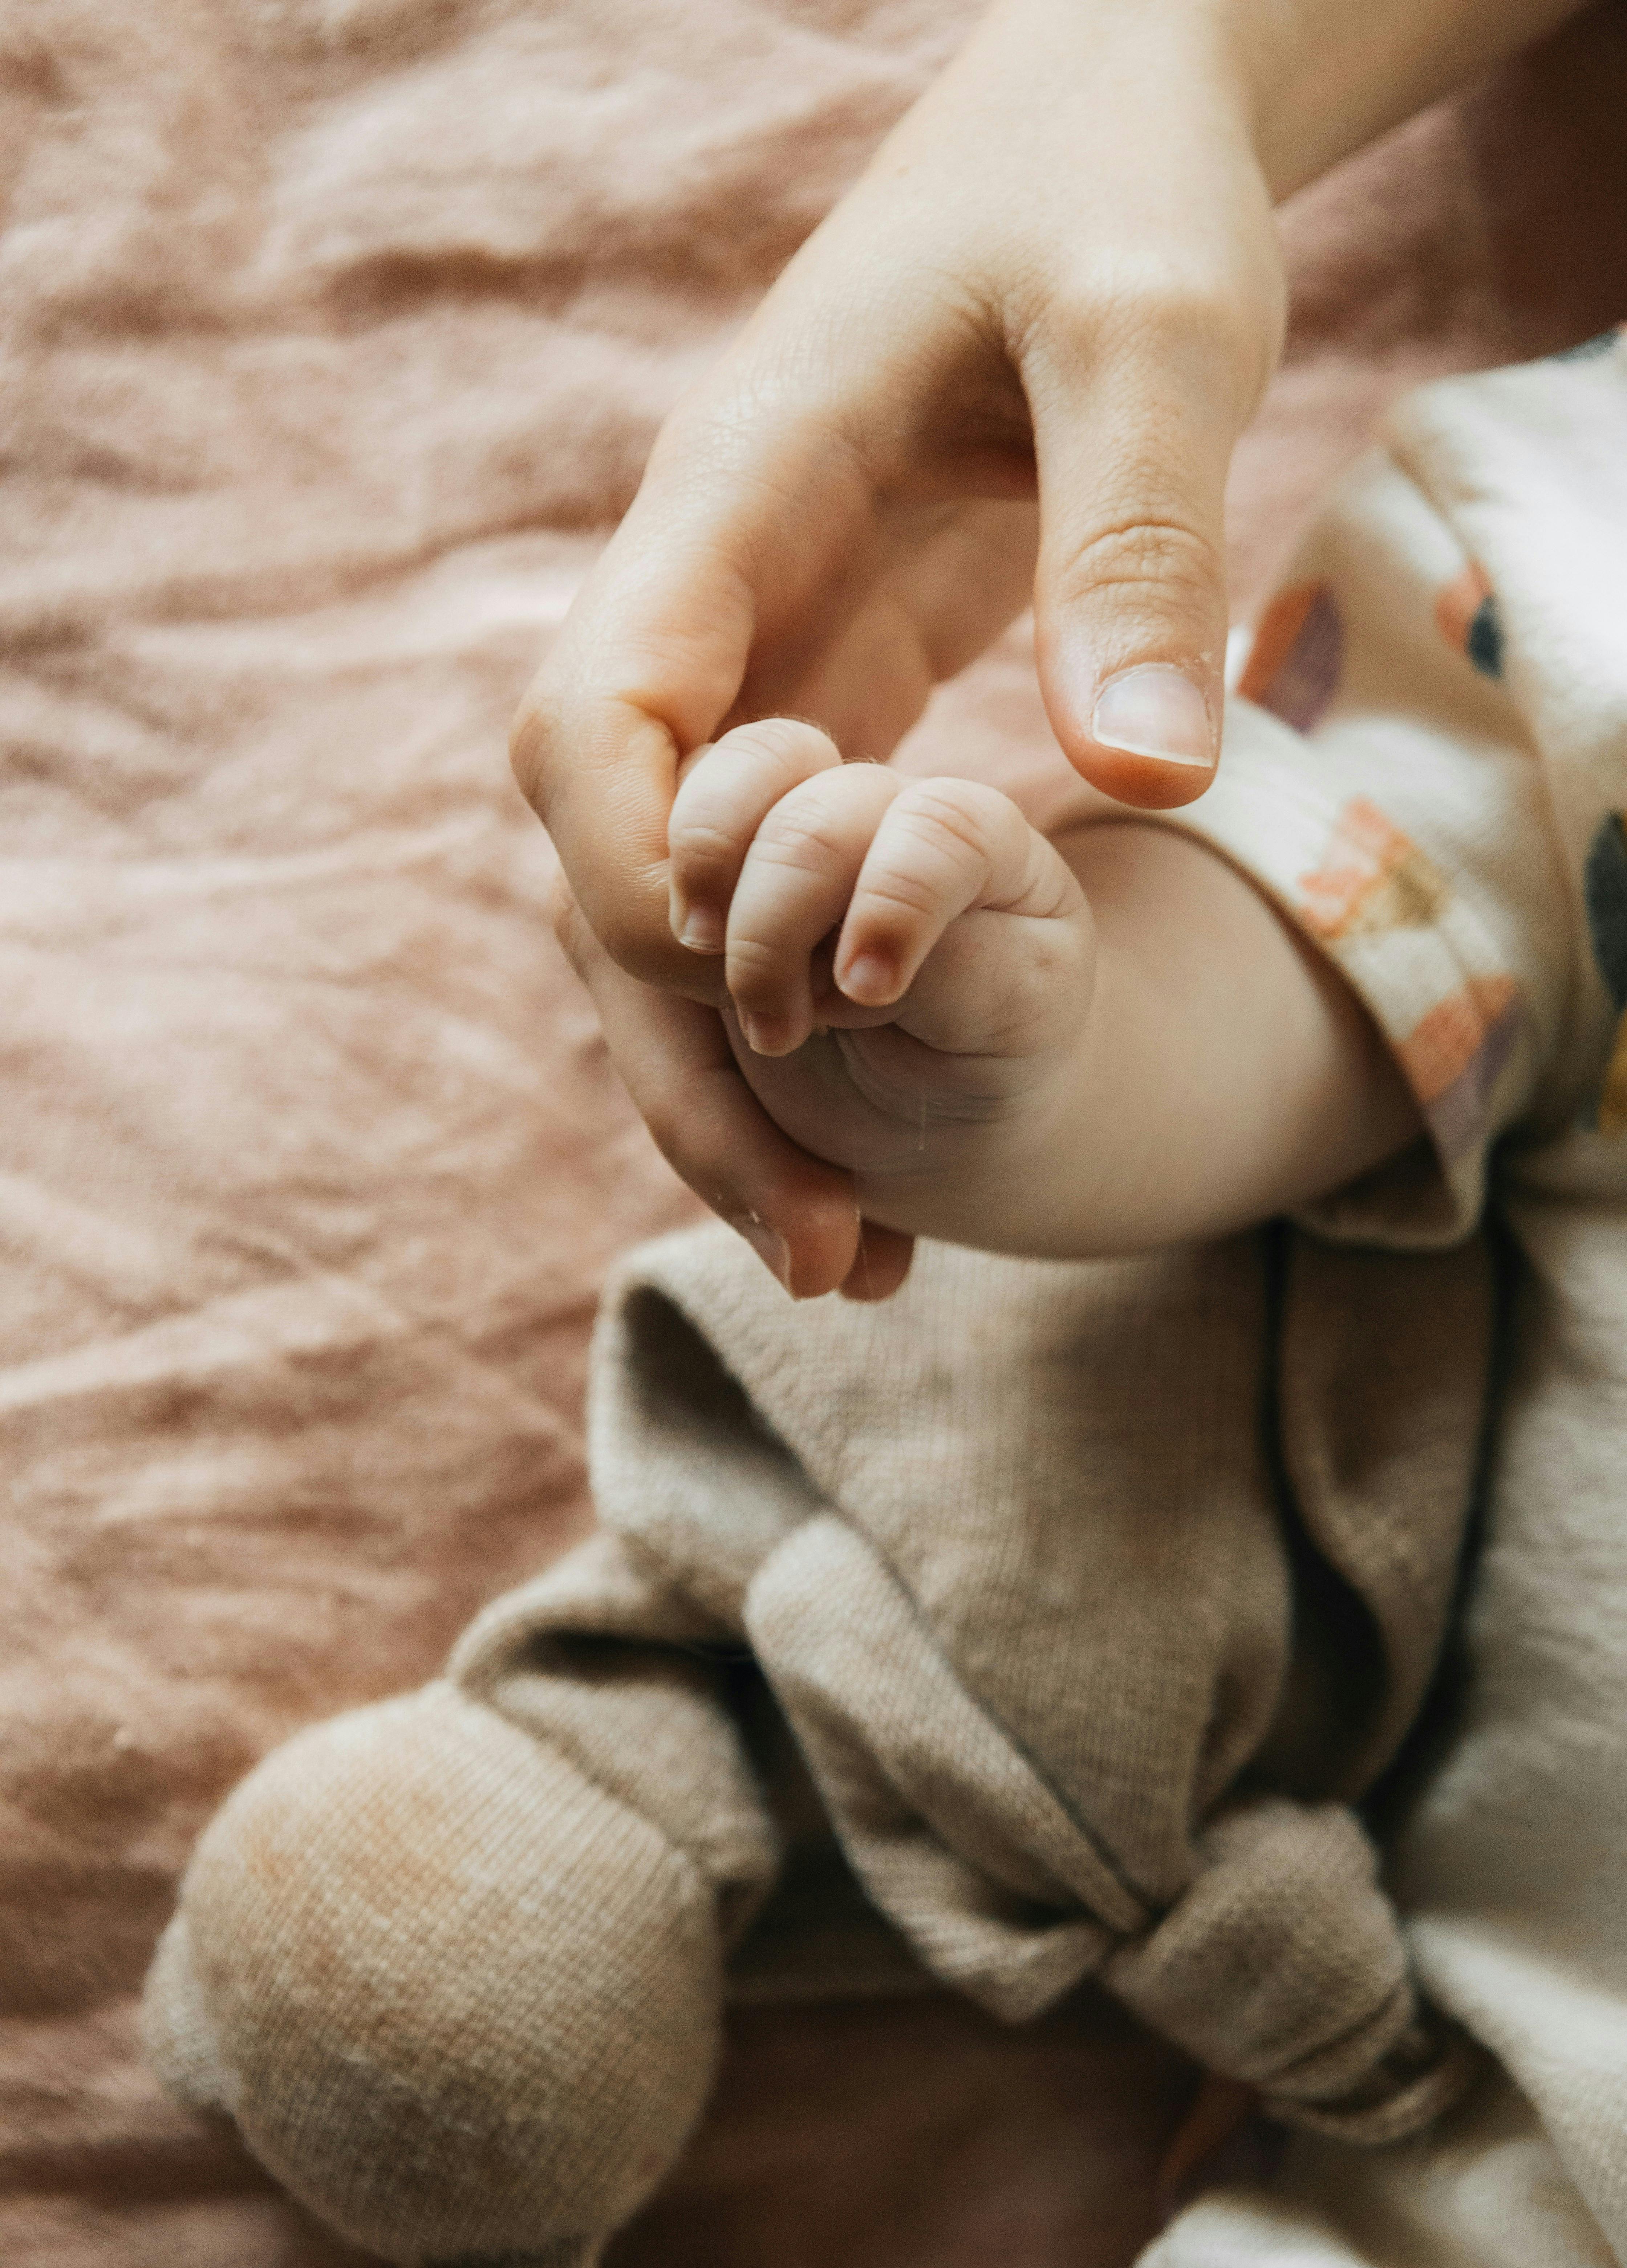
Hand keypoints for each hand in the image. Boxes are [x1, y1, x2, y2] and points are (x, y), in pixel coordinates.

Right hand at [516, 0, 1575, 1296]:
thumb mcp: (1155, 324)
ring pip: (679, 902)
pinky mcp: (830, 695)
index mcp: (725, 504)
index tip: (769, 1030)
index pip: (591, 733)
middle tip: (822, 1252)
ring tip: (853, 1254)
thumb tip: (1147, 780)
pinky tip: (881, 1130)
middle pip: (611, 865)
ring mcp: (758, 658)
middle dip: (686, 1063)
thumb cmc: (1116, 184)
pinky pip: (770, 882)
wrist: (1103, 127)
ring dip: (742, 1079)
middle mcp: (708, 601)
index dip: (644, 897)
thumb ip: (1135, 530)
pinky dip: (808, 1013)